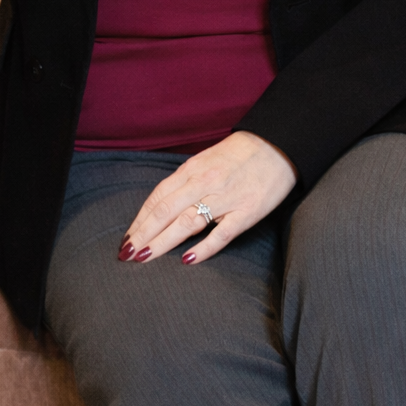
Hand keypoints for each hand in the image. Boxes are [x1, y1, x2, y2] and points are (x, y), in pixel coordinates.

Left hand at [119, 131, 296, 266]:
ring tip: (145, 257)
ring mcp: (226, 198)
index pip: (159, 197)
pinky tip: (187, 259)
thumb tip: (162, 205)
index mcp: (193, 169)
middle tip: (127, 254)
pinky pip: (222, 233)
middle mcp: (205, 182)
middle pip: (167, 211)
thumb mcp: (206, 160)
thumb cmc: (239, 154)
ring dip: (163, 241)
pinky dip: (204, 247)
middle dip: (144, 233)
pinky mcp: (247, 212)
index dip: (141, 218)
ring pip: (188, 222)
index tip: (128, 238)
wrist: (278, 146)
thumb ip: (185, 181)